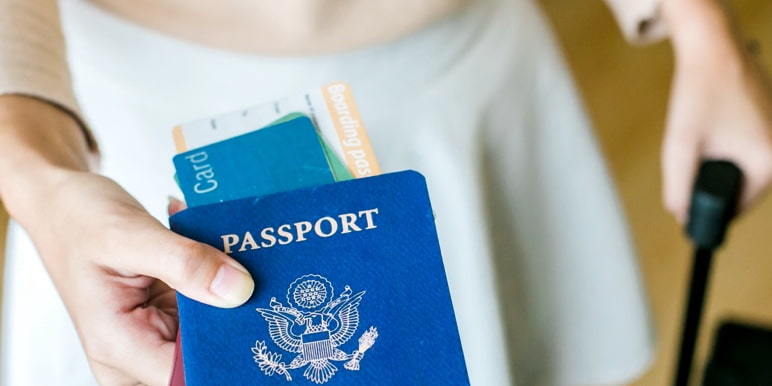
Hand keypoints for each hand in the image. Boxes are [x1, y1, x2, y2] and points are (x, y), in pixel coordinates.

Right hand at [0, 96, 254, 384]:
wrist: (65, 204)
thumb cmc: (81, 219)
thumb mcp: (129, 234)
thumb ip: (184, 262)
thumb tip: (239, 290)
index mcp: (118, 345)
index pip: (186, 375)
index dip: (227, 352)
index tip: (264, 317)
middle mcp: (135, 354)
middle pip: (203, 360)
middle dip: (237, 323)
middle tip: (267, 282)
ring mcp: (154, 338)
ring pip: (212, 336)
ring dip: (233, 300)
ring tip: (240, 258)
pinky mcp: (169, 319)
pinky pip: (208, 312)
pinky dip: (220, 285)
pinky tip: (222, 253)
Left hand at [661, 0, 771, 221]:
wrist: (713, 48)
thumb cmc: (700, 92)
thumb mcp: (681, 146)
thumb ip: (679, 187)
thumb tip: (681, 215)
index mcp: (769, 162)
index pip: (735, 208)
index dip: (705, 209)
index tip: (684, 201)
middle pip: (736, 189)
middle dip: (707, 181)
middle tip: (690, 154)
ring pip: (737, 170)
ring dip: (712, 164)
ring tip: (699, 136)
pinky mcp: (767, 124)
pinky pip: (741, 151)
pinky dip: (721, 148)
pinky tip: (709, 128)